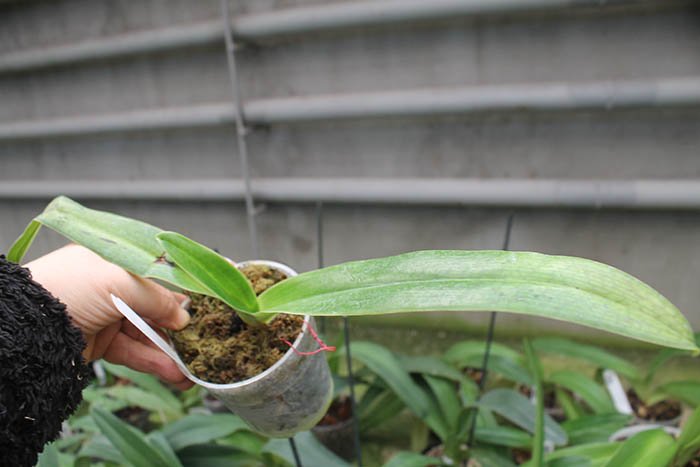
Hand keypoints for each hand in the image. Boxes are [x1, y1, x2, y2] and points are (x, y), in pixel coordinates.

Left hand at [26, 244, 192, 389]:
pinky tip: (174, 373)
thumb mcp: (120, 282)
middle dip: (179, 327)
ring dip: (171, 352)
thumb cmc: (70, 288)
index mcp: (114, 264)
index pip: (155, 278)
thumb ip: (158, 298)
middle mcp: (110, 289)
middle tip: (205, 342)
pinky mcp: (99, 344)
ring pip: (147, 334)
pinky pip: (133, 352)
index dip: (179, 294)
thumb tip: (184, 317)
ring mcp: (105, 318)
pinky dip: (154, 362)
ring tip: (194, 370)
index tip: (203, 309)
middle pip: (154, 309)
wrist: (28, 327)